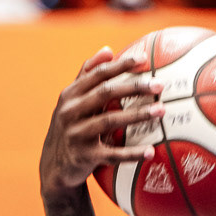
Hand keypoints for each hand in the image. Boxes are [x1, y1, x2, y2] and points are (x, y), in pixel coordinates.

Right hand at [40, 47, 165, 196]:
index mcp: (71, 95)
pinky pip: (112, 154)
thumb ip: (87, 76)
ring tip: (161, 110)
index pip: (98, 74)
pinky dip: (132, 153)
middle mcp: (70, 111)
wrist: (54, 166)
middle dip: (134, 87)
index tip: (144, 58)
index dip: (121, 65)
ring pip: (110, 120)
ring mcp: (76, 134)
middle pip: (105, 93)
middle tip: (159, 85)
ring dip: (137, 115)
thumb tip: (108, 50)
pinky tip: (151, 151)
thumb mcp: (73, 101)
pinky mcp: (84, 157)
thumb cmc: (71, 126)